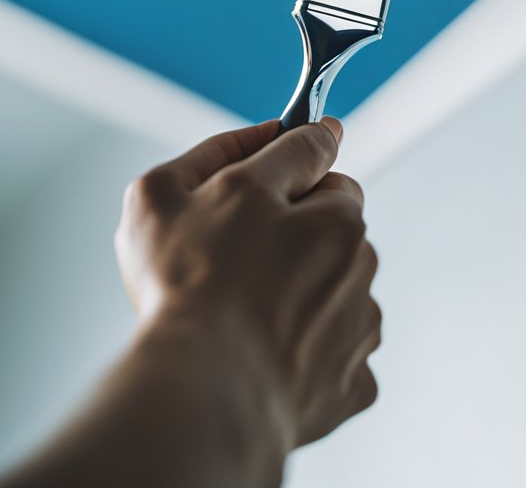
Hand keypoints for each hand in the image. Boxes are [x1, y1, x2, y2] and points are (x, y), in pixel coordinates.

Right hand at [116, 117, 380, 450]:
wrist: (203, 393)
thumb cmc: (181, 290)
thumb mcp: (165, 190)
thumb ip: (219, 149)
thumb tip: (268, 132)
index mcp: (325, 209)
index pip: (315, 156)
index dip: (290, 154)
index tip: (285, 155)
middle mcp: (357, 259)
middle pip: (333, 222)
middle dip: (296, 229)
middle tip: (238, 256)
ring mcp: (360, 322)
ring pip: (338, 287)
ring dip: (303, 292)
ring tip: (244, 317)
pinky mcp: (356, 381)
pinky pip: (337, 354)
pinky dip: (308, 354)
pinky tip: (265, 358)